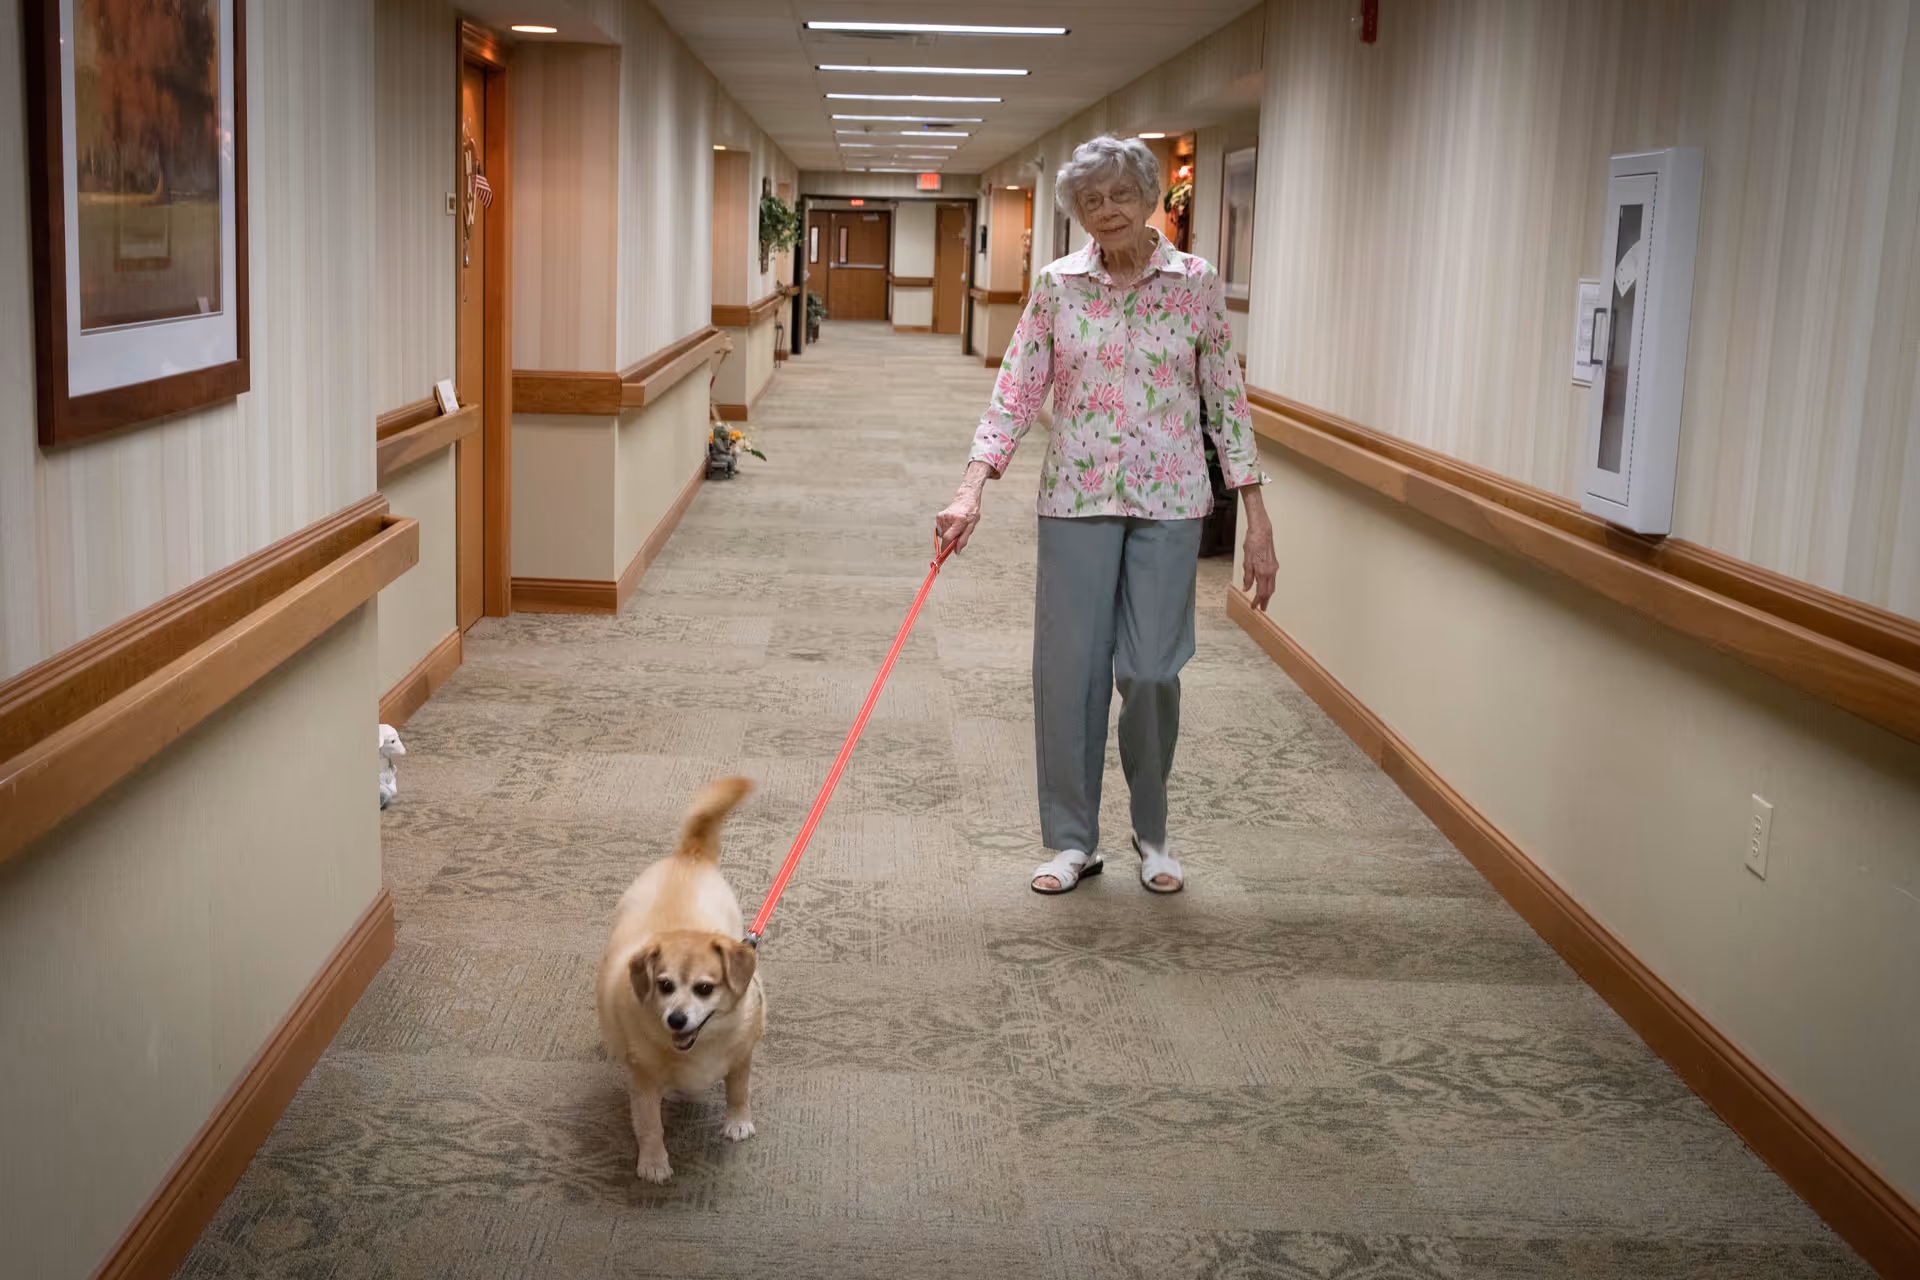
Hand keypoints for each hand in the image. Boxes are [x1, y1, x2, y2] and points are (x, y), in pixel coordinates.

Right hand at [935, 461, 993, 553]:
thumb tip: (956, 551)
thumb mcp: (972, 527)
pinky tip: (952, 524)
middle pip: (945, 538)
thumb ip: (963, 540)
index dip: (945, 548)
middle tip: (959, 534)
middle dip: (951, 541)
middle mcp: (949, 518)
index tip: (943, 556)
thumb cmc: (971, 512)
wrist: (966, 498)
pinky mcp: (938, 516)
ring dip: (949, 535)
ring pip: (942, 535)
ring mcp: (942, 517)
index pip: (948, 538)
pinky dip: (945, 530)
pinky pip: (940, 530)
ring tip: (956, 527)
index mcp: (959, 521)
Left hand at [1239, 489, 1276, 610]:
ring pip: (1272, 585)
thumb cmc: (1253, 543)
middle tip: (1261, 608)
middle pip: (1269, 591)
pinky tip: (1265, 586)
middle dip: (1265, 601)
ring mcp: (1274, 567)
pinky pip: (1272, 578)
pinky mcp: (1274, 563)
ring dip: (1268, 594)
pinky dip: (1269, 585)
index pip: (1261, 592)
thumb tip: (1246, 588)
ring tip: (1263, 600)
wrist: (1262, 530)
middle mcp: (1271, 571)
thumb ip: (1247, 576)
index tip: (1254, 607)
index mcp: (1263, 572)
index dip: (1257, 601)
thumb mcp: (1246, 561)